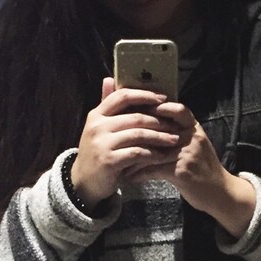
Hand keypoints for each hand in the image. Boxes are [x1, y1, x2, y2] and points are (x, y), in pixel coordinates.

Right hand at [71, 79, 180, 207]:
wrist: (84, 182)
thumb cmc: (98, 152)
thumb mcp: (99, 128)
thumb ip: (107, 106)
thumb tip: (110, 79)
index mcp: (96, 115)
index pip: (122, 96)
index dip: (144, 95)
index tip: (163, 98)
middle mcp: (97, 127)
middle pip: (135, 117)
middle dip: (159, 120)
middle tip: (175, 124)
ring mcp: (102, 144)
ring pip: (138, 135)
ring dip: (160, 137)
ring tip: (174, 140)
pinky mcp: (109, 161)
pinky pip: (137, 153)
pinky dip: (152, 154)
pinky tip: (162, 156)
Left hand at [125, 101, 256, 237]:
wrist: (220, 192)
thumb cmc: (202, 167)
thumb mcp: (195, 143)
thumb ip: (178, 131)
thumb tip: (154, 119)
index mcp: (194, 128)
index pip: (177, 109)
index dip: (157, 107)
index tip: (136, 109)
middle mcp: (192, 137)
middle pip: (160, 128)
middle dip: (137, 133)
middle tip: (117, 136)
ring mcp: (187, 154)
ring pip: (153, 150)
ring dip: (133, 156)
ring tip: (119, 159)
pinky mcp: (182, 172)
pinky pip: (154, 169)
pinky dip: (139, 173)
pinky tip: (129, 176)